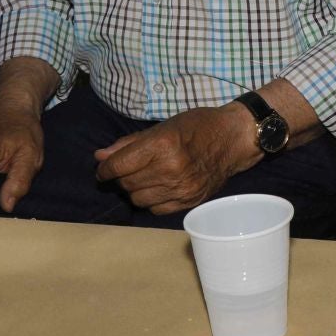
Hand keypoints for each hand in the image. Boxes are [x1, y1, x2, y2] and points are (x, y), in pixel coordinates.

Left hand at [93, 105, 254, 214]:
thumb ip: (130, 144)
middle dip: (122, 177)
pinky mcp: (190, 200)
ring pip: (138, 199)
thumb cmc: (198, 126)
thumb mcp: (163, 127)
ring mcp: (181, 187)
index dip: (105, 169)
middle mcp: (170, 168)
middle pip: (126, 183)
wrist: (235, 138)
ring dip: (136, 189)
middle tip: (131, 169)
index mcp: (162, 145)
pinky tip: (160, 187)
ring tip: (146, 177)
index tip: (104, 169)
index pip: (118, 166)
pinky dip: (152, 200)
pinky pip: (156, 209)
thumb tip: (100, 157)